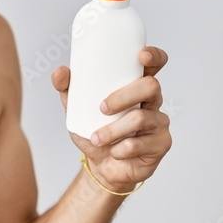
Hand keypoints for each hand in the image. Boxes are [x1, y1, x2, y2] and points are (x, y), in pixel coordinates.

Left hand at [51, 46, 172, 191]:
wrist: (101, 166)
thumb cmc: (93, 130)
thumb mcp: (76, 109)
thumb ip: (67, 89)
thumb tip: (61, 71)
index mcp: (135, 86)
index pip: (153, 65)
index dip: (154, 56)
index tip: (141, 56)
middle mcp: (151, 101)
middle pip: (150, 86)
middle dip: (123, 96)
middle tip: (102, 108)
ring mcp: (159, 122)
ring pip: (141, 117)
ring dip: (113, 130)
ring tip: (97, 138)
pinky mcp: (161, 143)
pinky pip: (140, 143)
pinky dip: (120, 149)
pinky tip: (114, 151)